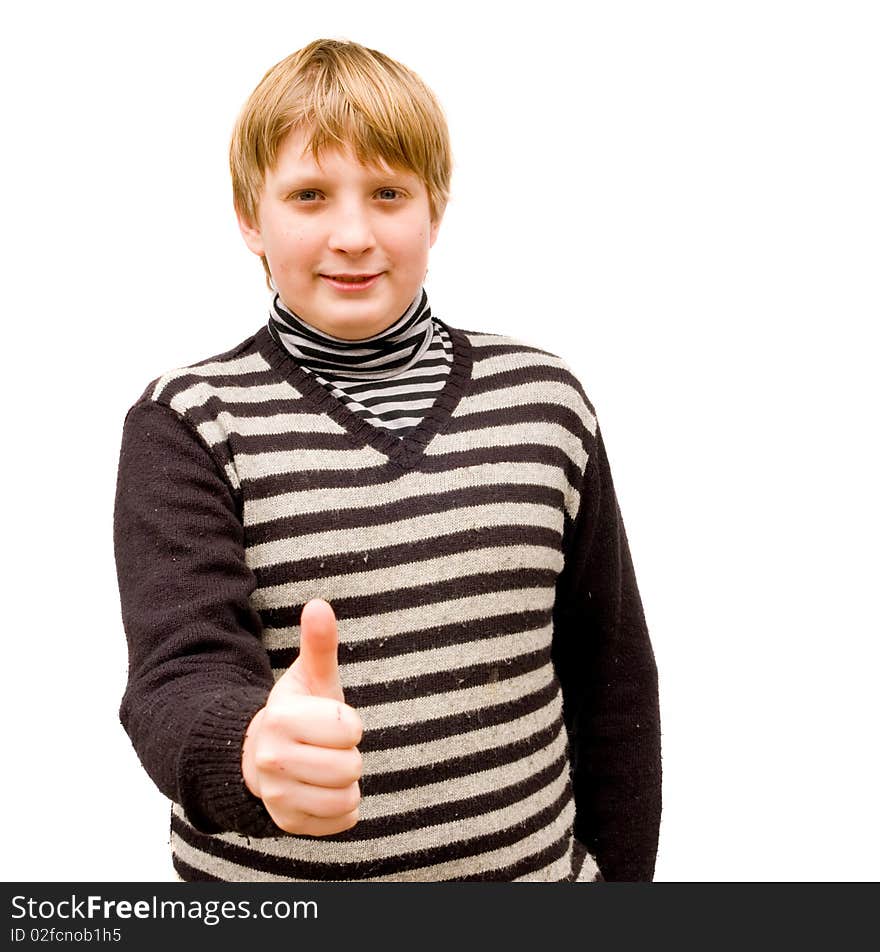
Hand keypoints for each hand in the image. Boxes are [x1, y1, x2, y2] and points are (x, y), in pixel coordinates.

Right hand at [242, 598, 362, 835]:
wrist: (263, 755)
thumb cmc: (301, 712)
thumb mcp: (310, 678)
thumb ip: (319, 644)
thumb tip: (319, 604)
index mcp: (281, 719)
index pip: (348, 728)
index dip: (349, 724)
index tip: (333, 722)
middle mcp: (271, 760)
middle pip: (350, 766)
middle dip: (349, 755)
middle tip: (329, 746)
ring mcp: (276, 795)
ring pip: (346, 796)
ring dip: (348, 782)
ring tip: (328, 767)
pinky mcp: (287, 824)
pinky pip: (342, 821)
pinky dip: (344, 808)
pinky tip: (325, 790)